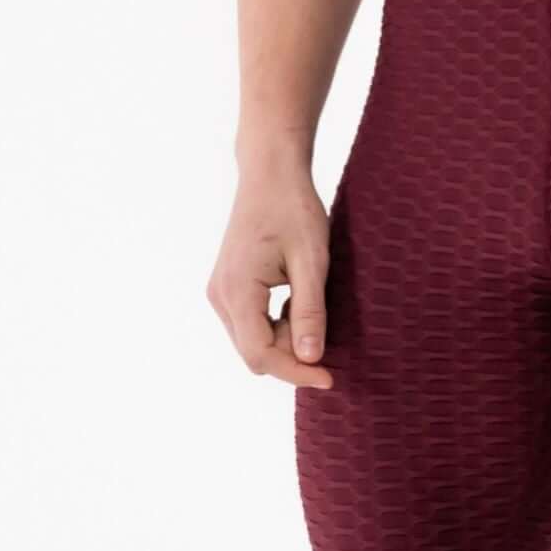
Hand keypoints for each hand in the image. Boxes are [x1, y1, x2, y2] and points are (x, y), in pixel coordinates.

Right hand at [207, 170, 336, 388]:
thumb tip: (311, 358)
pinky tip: (297, 302)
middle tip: (324, 328)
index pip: (261, 354)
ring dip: (285, 339)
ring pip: (252, 341)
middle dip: (291, 354)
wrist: (270, 174)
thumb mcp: (311, 260)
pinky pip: (251, 324)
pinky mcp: (228, 288)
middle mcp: (220, 296)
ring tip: (310, 305)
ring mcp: (220, 292)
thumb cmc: (293, 209)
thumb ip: (309, 311)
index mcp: (238, 290)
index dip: (296, 372)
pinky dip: (277, 325)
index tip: (330, 377)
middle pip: (254, 353)